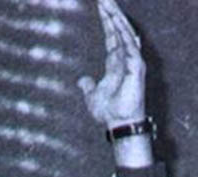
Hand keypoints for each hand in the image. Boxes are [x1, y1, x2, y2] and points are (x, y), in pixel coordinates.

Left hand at [77, 0, 144, 129]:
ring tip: (109, 5)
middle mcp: (125, 59)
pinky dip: (125, 35)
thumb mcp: (92, 96)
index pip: (112, 36)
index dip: (107, 22)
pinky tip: (118, 23)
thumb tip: (82, 80)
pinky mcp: (136, 67)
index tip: (101, 7)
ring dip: (117, 20)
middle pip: (118, 31)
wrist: (117, 123)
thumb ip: (88, 86)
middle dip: (111, 14)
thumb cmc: (108, 111)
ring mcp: (132, 61)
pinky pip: (131, 47)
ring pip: (125, 34)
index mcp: (115, 63)